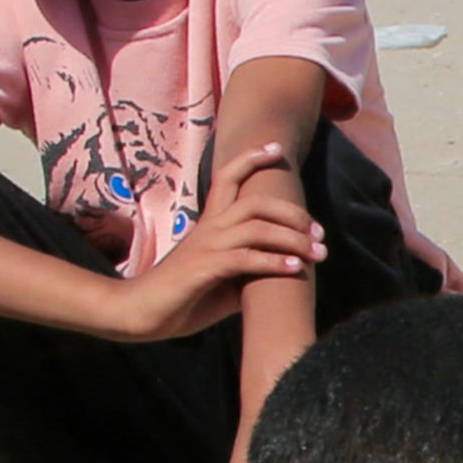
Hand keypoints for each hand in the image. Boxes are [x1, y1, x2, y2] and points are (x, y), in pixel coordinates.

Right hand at [108, 164, 320, 344]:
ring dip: (292, 238)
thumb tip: (281, 275)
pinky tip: (295, 269)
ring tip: (318, 253)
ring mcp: (205, 246)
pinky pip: (244, 259)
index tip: (277, 149)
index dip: (250, 158)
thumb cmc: (183, 299)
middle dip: (292, 211)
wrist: (142, 314)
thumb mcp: (224, 282)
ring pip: (255, 227)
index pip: (227, 178)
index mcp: (210, 224)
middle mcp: (208, 228)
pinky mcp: (204, 269)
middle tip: (319, 232)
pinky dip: (273, 262)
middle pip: (254, 201)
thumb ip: (250, 272)